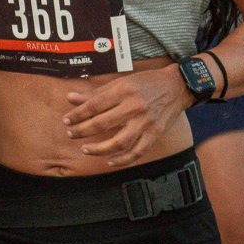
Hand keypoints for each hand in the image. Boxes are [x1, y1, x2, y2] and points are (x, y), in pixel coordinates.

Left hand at [62, 66, 190, 166]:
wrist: (177, 86)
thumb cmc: (146, 82)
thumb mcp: (121, 81)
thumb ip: (96, 93)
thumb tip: (71, 98)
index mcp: (123, 90)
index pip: (94, 105)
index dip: (77, 115)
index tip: (67, 120)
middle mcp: (133, 107)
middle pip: (101, 124)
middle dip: (82, 131)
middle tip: (71, 134)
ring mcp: (145, 122)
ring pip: (117, 142)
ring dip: (98, 149)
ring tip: (86, 149)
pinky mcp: (154, 133)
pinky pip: (136, 152)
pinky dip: (122, 160)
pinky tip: (110, 161)